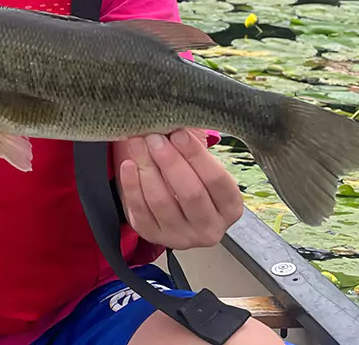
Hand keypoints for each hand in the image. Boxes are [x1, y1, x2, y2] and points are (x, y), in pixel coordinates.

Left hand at [115, 129, 243, 250]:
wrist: (175, 208)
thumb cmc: (193, 178)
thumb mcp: (202, 167)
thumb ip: (195, 148)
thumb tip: (180, 121)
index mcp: (230, 207)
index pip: (216, 180)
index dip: (196, 155)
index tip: (178, 133)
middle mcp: (210, 228)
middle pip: (190, 193)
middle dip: (169, 161)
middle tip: (154, 137)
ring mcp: (182, 237)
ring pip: (162, 202)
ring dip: (147, 169)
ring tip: (137, 143)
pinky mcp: (155, 237)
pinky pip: (141, 211)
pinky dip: (132, 186)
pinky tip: (128, 165)